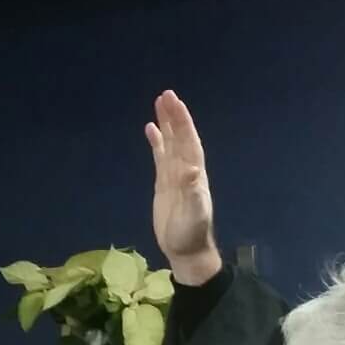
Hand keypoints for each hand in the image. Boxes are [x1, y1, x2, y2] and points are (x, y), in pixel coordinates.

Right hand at [146, 90, 223, 285]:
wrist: (186, 250)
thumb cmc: (191, 234)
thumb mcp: (194, 215)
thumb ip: (193, 193)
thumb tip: (192, 170)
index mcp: (194, 174)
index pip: (188, 142)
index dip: (182, 122)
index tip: (174, 103)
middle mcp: (186, 169)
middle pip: (180, 137)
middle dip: (174, 116)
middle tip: (166, 94)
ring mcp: (175, 175)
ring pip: (171, 143)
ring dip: (166, 123)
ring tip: (159, 103)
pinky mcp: (164, 183)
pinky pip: (161, 156)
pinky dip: (157, 142)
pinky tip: (150, 129)